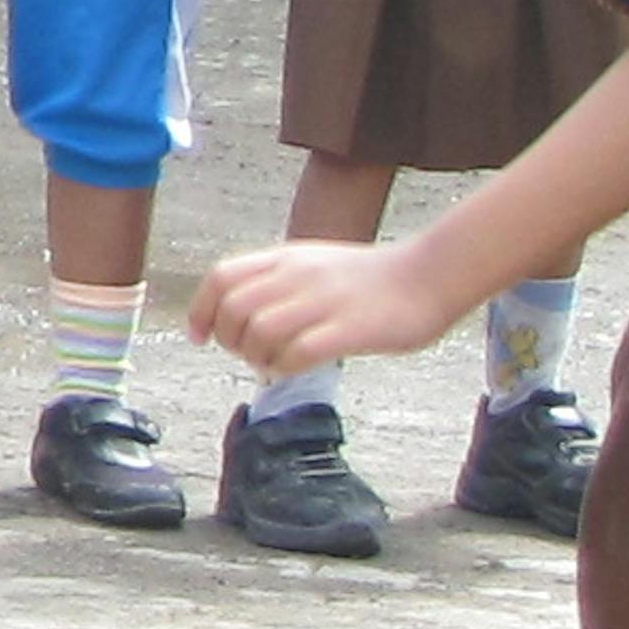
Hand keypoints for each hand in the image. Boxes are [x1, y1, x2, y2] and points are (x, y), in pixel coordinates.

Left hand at [192, 230, 473, 379]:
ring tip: (273, 364)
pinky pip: (297, 353)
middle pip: (234, 308)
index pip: (222, 277)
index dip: (200, 309)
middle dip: (229, 339)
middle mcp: (299, 276)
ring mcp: (324, 302)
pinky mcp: (350, 329)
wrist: (429, 275)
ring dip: (256, 357)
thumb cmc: (373, 279)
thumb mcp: (315, 264)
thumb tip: (241, 318)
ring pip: (260, 331)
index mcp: (287, 259)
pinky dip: (284, 368)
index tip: (199, 336)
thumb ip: (277, 283)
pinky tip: (295, 370)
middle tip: (248, 355)